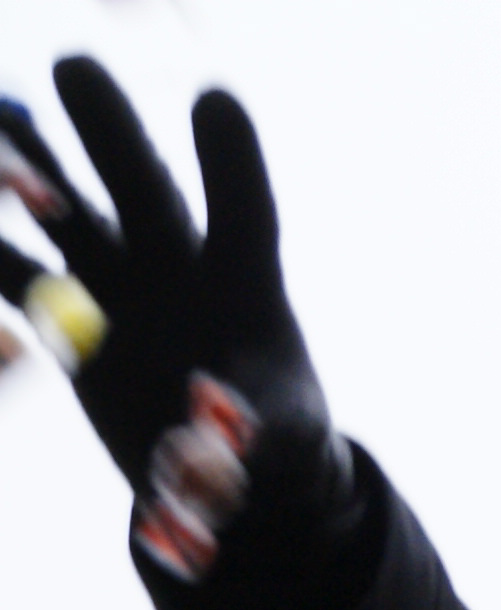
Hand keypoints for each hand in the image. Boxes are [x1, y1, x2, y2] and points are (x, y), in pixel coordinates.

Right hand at [0, 58, 342, 584]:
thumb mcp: (286, 447)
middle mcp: (183, 271)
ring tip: (2, 115)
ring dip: (33, 169)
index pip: (245, 214)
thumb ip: (254, 437)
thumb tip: (210, 454)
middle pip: (145, 191)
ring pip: (72, 214)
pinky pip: (18, 274)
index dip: (230, 163)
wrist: (234, 467)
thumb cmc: (282, 446)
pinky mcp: (73, 322)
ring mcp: (123, 289)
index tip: (215, 96)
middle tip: (76, 63)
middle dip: (111, 132)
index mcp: (250, 288)